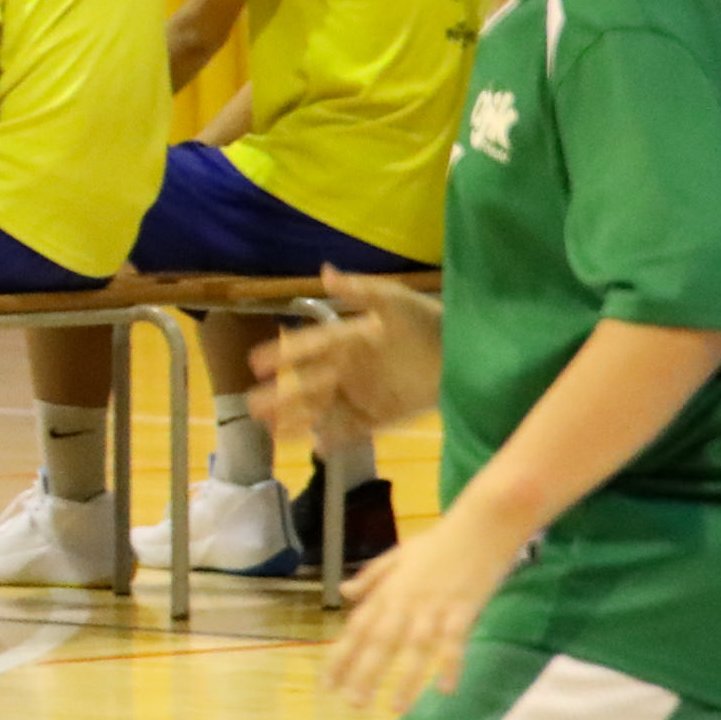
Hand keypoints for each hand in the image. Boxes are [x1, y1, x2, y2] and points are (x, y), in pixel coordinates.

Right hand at [253, 269, 442, 439]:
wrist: (468, 353)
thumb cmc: (429, 322)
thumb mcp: (394, 300)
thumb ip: (358, 290)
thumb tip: (324, 271)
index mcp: (348, 338)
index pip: (307, 347)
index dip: (282, 353)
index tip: (255, 363)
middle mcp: (349, 368)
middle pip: (306, 384)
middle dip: (279, 395)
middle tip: (252, 405)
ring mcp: (364, 394)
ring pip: (321, 409)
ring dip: (297, 419)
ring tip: (272, 431)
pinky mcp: (382, 416)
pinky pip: (352, 429)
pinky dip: (334, 438)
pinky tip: (317, 448)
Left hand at [323, 496, 525, 706]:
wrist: (481, 524)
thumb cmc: (439, 540)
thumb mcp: (397, 554)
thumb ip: (371, 577)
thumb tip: (344, 592)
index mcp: (389, 590)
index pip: (358, 628)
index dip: (342, 656)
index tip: (328, 684)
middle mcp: (406, 602)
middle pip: (382, 642)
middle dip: (366, 674)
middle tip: (353, 704)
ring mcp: (435, 607)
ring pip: (416, 648)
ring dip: (406, 679)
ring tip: (395, 709)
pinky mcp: (464, 609)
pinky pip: (455, 642)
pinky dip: (450, 665)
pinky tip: (447, 689)